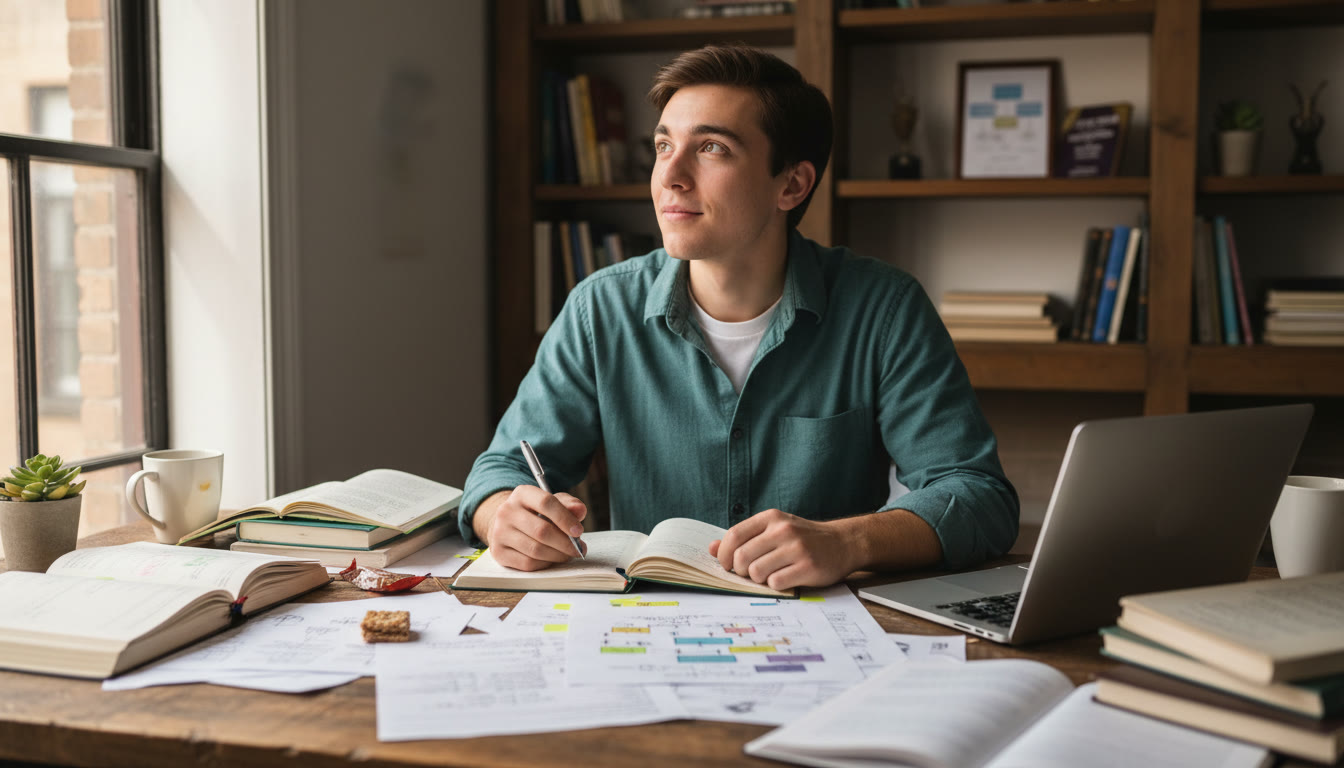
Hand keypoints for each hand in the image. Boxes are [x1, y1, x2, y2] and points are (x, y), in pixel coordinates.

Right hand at [482, 485, 587, 570]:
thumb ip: (569, 505)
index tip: (579, 531)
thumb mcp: (553, 503)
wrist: (507, 524)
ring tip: (567, 554)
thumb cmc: (535, 513)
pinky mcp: (498, 552)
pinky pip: (527, 563)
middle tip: (577, 549)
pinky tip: (551, 559)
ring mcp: (500, 532)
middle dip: (565, 543)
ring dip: (557, 555)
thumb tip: (580, 511)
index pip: (546, 503)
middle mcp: (506, 511)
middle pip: (541, 530)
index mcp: (522, 494)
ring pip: (536, 550)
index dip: (565, 518)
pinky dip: (545, 564)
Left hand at [709, 509, 858, 590]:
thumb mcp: (774, 530)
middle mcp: (783, 530)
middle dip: (742, 571)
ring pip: (757, 572)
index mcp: (771, 518)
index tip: (726, 565)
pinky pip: (776, 583)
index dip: (724, 554)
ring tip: (770, 575)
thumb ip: (744, 538)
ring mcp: (796, 548)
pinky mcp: (808, 567)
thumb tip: (711, 548)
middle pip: (742, 557)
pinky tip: (785, 578)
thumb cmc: (803, 539)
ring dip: (759, 579)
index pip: (734, 535)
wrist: (843, 543)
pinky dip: (775, 585)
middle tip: (752, 573)